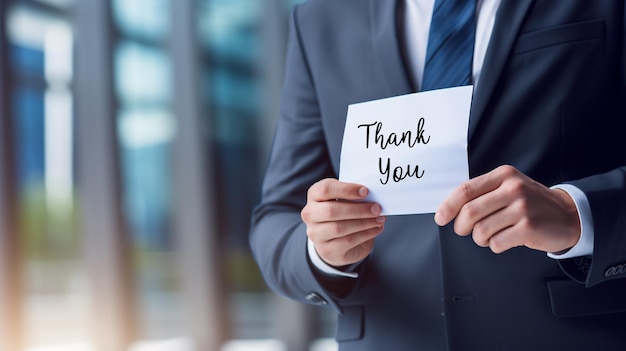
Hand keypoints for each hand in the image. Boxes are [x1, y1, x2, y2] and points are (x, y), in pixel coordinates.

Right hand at [301, 178, 385, 266]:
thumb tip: (374, 195)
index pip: (325, 189)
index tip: (365, 191)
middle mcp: (310, 214)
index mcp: (314, 196)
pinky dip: (365, 234)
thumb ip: (353, 195)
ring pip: (339, 228)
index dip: (346, 189)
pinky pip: (347, 241)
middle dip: (358, 209)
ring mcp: (316, 234)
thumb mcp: (344, 200)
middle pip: (331, 210)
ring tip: (379, 219)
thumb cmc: (342, 214)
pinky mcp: (326, 250)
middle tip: (377, 208)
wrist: (334, 242)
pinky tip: (375, 229)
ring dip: (364, 223)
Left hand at [434, 165, 580, 253]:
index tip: (440, 217)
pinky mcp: (529, 228)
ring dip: (479, 238)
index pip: (466, 190)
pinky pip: (496, 243)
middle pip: (470, 212)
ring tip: (489, 235)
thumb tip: (449, 206)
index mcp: (504, 175)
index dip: (448, 206)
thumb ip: (483, 192)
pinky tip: (504, 240)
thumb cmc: (531, 202)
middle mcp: (513, 188)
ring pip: (481, 230)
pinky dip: (494, 245)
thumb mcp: (509, 187)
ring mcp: (522, 208)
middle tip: (463, 230)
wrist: (568, 214)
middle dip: (460, 226)